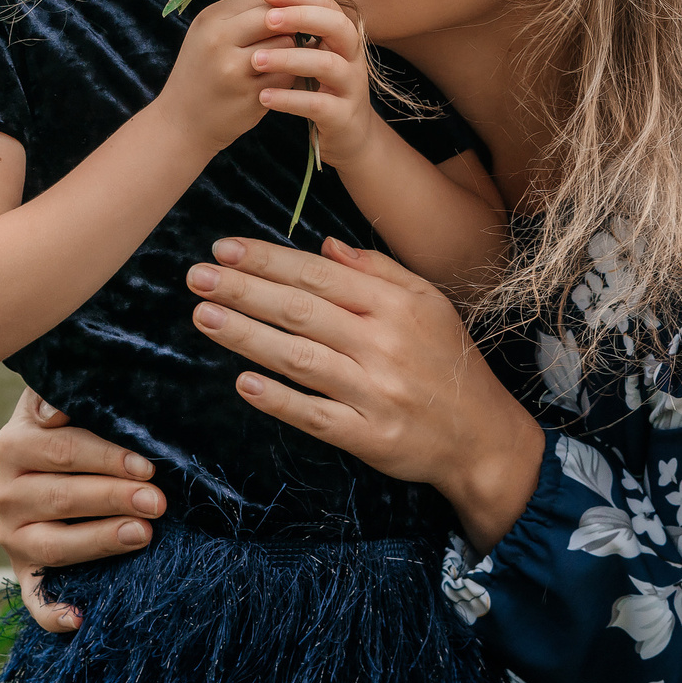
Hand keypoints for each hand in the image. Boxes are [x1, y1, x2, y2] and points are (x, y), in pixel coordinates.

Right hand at [0, 388, 165, 631]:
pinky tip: (81, 618)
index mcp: (14, 444)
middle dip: (114, 498)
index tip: (147, 465)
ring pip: (53, 545)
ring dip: (99, 542)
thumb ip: (60, 392)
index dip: (106, 458)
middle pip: (62, 497)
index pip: (63, 451)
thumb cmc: (70, 424)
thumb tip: (58, 409)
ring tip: (143, 535)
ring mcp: (11, 535)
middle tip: (157, 500)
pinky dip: (53, 613)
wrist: (41, 462)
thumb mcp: (62, 399)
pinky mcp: (21, 571)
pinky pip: (33, 598)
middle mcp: (6, 491)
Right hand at [151, 0, 304, 153]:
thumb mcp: (209, 35)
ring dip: (292, 50)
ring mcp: (234, 70)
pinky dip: (288, 75)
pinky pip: (287, 74)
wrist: (182, 122)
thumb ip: (242, 14)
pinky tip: (277, 79)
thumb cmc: (201, 72)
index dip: (282, 3)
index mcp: (210, 19)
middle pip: (275, 17)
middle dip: (289, 24)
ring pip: (286, 44)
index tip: (290, 13)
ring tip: (281, 59)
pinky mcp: (250, 95)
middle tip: (292, 35)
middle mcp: (219, 41)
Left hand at [186, 237, 545, 552]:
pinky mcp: (369, 436)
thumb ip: (377, 270)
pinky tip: (243, 382)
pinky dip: (279, 400)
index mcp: (396, 305)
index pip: (319, 274)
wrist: (484, 437)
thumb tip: (325, 245)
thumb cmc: (449, 363)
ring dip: (247, 336)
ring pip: (300, 358)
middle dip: (244, 290)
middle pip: (302, 310)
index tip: (225, 249)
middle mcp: (383, 344)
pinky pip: (315, 415)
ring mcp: (375, 392)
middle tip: (197, 276)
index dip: (269, 260)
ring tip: (203, 317)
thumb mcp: (428, 303)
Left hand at [247, 0, 375, 163]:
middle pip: (337, 26)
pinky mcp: (343, 116)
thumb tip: (262, 2)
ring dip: (289, 59)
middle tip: (267, 20)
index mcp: (342, 38)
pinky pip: (318, 104)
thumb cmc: (321, 91)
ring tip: (255, 60)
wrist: (349, 137)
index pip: (327, 5)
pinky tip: (263, 96)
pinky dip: (289, 99)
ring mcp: (351, 87)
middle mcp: (352, 58)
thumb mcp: (312, 57)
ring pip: (327, 65)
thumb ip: (296, 34)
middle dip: (301, 18)